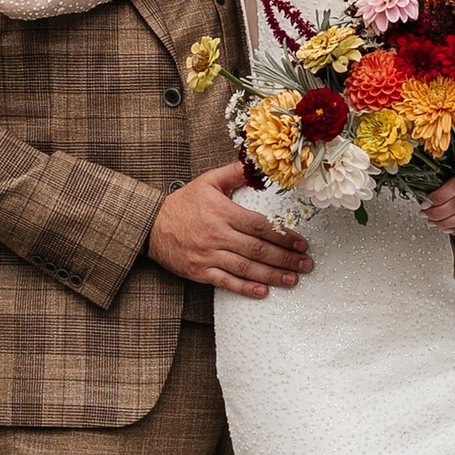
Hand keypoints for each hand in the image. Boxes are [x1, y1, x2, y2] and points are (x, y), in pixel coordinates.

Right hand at [151, 160, 313, 295]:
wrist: (149, 225)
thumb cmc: (182, 203)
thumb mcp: (208, 181)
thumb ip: (235, 172)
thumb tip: (258, 163)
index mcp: (223, 212)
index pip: (260, 226)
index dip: (284, 236)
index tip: (301, 243)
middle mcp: (217, 235)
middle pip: (258, 249)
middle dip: (285, 258)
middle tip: (305, 264)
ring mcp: (208, 255)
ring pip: (246, 267)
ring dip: (272, 275)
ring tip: (292, 279)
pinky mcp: (199, 271)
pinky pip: (225, 282)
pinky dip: (245, 288)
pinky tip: (263, 291)